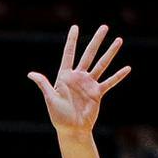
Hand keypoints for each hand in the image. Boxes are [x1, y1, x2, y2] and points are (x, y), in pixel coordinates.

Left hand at [28, 24, 128, 142]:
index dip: (72, 41)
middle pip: (89, 54)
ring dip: (110, 53)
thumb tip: (31, 74)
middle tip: (105, 27)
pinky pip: (109, 82)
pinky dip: (118, 76)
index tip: (75, 27)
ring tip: (119, 40)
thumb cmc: (59, 116)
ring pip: (102, 64)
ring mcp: (89, 84)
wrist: (72, 130)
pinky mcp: (97, 93)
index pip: (69, 54)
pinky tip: (127, 68)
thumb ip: (43, 84)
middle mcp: (78, 77)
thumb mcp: (50, 98)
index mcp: (65, 76)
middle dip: (97, 40)